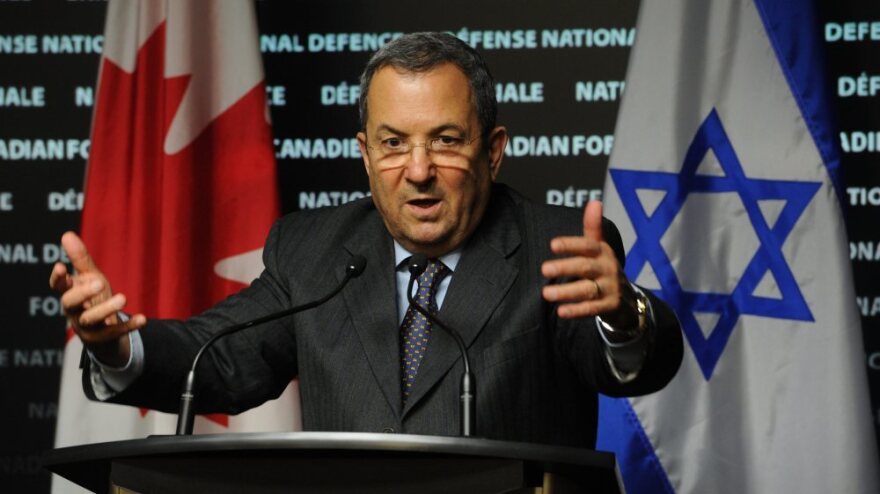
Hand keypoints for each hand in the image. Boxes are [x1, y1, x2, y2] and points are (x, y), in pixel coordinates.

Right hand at [48, 231, 145, 365]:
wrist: (103, 330)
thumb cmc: (93, 298)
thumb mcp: (90, 278)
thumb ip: (80, 260)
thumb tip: (67, 234)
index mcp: (69, 293)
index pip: (58, 286)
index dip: (58, 278)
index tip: (60, 266)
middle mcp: (74, 311)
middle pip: (70, 303)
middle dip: (83, 293)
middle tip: (99, 282)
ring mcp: (87, 326)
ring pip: (90, 319)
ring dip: (107, 309)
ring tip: (123, 298)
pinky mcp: (103, 337)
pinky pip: (114, 332)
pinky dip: (129, 326)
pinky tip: (143, 318)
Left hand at [541, 201, 637, 328]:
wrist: (627, 297)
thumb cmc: (604, 267)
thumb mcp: (600, 247)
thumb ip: (592, 227)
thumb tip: (594, 201)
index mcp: (603, 252)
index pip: (587, 246)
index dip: (571, 244)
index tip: (553, 244)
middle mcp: (608, 268)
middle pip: (585, 267)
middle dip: (565, 268)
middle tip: (544, 269)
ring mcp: (610, 288)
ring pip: (587, 289)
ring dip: (566, 292)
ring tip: (546, 293)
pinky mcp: (610, 306)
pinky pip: (592, 309)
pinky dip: (576, 310)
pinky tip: (561, 311)